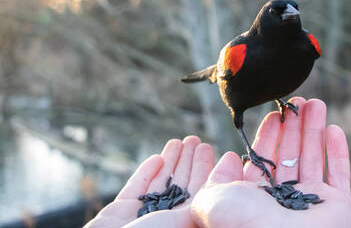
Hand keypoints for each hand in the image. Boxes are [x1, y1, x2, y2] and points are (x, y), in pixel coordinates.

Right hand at [84, 136, 213, 227]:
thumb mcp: (184, 221)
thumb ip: (201, 201)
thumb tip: (224, 179)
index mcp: (184, 220)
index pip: (199, 189)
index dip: (204, 167)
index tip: (207, 147)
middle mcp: (165, 218)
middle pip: (181, 183)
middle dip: (188, 160)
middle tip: (194, 139)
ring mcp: (143, 215)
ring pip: (160, 184)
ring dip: (170, 161)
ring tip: (178, 141)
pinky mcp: (120, 212)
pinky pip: (136, 188)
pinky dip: (146, 173)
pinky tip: (156, 159)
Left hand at [191, 98, 350, 227]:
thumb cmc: (243, 224)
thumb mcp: (212, 199)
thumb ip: (217, 178)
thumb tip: (229, 158)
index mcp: (257, 197)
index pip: (265, 159)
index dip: (270, 134)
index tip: (274, 114)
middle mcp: (284, 199)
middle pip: (291, 154)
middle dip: (294, 126)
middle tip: (298, 102)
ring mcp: (312, 203)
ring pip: (315, 158)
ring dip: (315, 130)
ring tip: (316, 104)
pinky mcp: (338, 206)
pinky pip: (340, 173)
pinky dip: (338, 151)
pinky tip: (335, 129)